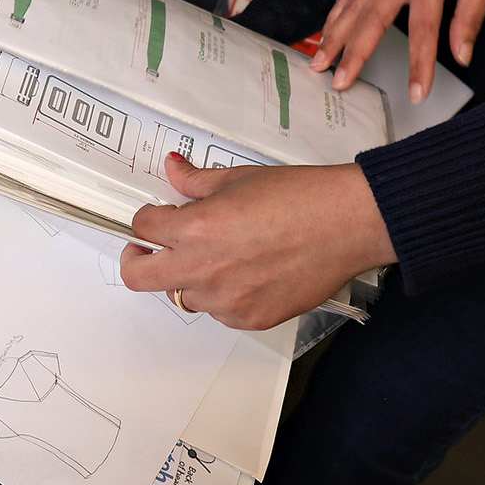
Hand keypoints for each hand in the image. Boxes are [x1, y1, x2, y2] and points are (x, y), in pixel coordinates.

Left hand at [119, 153, 396, 329]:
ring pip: (182, 295)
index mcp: (194, 229)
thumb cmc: (298, 196)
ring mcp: (226, 300)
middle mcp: (203, 269)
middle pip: (138, 277)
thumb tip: (171, 166)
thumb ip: (194, 180)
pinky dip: (221, 295)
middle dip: (136, 260)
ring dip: (187, 277)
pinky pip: (219, 312)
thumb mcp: (237, 178)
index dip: (148, 217)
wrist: (349, 224)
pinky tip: (244, 273)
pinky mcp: (251, 318)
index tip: (158, 216)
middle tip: (148, 249)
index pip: (142, 227)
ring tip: (215, 257)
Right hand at [311, 0, 484, 101]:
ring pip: (350, 10)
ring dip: (333, 40)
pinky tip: (325, 36)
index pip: (423, 29)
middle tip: (341, 84)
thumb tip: (462, 55)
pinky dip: (333, 18)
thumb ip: (470, 15)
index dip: (420, 64)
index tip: (416, 92)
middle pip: (370, 22)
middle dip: (354, 56)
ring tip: (319, 66)